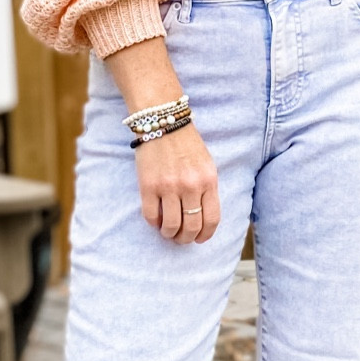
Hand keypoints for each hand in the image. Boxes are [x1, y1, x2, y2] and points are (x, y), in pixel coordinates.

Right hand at [135, 125, 220, 243]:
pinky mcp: (148, 186)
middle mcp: (190, 186)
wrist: (162, 121)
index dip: (205, 235)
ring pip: (171, 226)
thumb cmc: (186, 144)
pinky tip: (156, 219)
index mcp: (208, 180)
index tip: (199, 239)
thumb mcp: (206, 164)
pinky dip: (154, 223)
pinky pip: (151, 216)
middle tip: (181, 238)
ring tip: (167, 231)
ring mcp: (168, 186)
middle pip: (192, 226)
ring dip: (169, 234)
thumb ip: (207, 189)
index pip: (211, 219)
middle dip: (186, 238)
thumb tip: (202, 218)